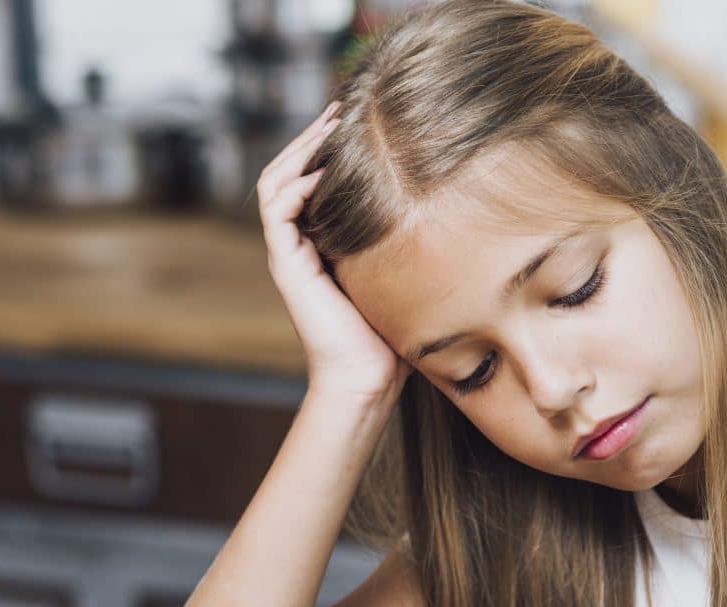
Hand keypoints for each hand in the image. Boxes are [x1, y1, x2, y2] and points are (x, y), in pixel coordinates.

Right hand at [257, 101, 410, 402]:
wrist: (368, 379)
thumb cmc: (394, 336)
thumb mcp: (405, 273)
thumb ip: (409, 241)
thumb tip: (450, 207)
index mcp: (324, 242)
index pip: (314, 179)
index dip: (329, 148)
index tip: (360, 122)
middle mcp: (301, 243)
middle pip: (290, 171)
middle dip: (312, 137)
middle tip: (340, 108)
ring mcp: (290, 253)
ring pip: (276, 182)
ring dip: (299, 150)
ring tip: (328, 125)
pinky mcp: (286, 264)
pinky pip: (278, 210)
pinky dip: (298, 184)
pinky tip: (326, 170)